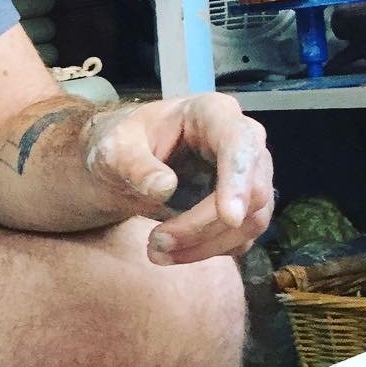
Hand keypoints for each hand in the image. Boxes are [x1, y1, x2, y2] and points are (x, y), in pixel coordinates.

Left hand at [82, 94, 273, 264]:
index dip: (239, 180)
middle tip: (156, 242)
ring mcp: (248, 175)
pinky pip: (240, 237)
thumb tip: (165, 188)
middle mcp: (242, 141)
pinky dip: (208, 251)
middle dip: (205, 224)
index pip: (240, 143)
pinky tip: (171, 253)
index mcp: (213, 113)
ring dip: (205, 245)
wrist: (122, 161)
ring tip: (156, 252)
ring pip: (251, 221)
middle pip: (252, 190)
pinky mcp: (243, 207)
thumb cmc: (121, 144)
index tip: (230, 218)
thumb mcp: (113, 149)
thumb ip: (134, 165)